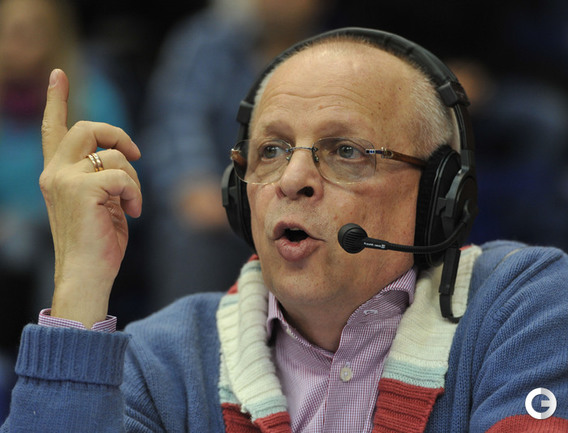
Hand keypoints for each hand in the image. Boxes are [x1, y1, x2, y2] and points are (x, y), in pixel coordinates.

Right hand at [39, 69, 141, 327]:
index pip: (54, 129)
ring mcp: (65, 179)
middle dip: (118, 135)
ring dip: (133, 178)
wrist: (86, 274)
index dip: (57, 100)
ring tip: (131, 205)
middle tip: (136, 154)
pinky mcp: (82, 188)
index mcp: (57, 174)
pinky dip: (136, 193)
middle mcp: (55, 172)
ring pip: (112, 155)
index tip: (59, 75)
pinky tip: (133, 213)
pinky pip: (123, 175)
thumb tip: (123, 156)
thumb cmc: (98, 243)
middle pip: (88, 128)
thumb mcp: (100, 203)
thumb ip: (102, 176)